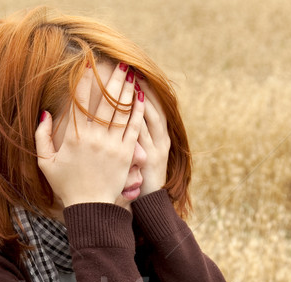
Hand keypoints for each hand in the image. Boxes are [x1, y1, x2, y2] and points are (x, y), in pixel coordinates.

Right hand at [35, 64, 144, 209]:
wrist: (90, 208)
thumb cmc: (66, 186)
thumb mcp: (46, 163)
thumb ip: (41, 137)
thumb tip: (45, 113)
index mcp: (74, 137)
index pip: (80, 101)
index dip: (85, 81)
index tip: (90, 65)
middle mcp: (95, 137)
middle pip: (106, 101)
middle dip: (114, 79)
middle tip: (121, 63)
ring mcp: (113, 145)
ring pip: (122, 111)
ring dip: (128, 90)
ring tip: (132, 75)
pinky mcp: (126, 154)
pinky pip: (134, 128)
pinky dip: (138, 111)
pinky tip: (141, 99)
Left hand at [137, 81, 170, 196]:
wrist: (152, 201)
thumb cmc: (145, 178)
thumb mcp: (146, 154)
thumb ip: (140, 134)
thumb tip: (129, 112)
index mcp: (161, 136)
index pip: (155, 106)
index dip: (147, 89)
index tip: (137, 72)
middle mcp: (161, 139)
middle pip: (153, 108)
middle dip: (144, 88)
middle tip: (133, 70)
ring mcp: (156, 149)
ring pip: (150, 119)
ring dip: (141, 100)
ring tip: (132, 82)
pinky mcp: (149, 159)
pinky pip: (142, 136)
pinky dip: (136, 122)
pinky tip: (130, 108)